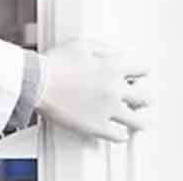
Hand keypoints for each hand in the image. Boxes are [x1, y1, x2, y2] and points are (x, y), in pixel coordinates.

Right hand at [35, 38, 150, 141]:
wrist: (37, 83)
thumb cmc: (54, 64)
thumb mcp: (81, 45)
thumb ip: (104, 49)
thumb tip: (116, 53)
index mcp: (113, 67)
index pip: (143, 70)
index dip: (141, 72)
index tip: (139, 75)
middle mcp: (115, 89)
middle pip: (145, 98)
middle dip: (142, 97)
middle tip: (137, 99)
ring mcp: (108, 110)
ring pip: (138, 122)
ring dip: (137, 120)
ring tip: (135, 122)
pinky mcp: (97, 127)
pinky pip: (119, 136)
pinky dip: (121, 135)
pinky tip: (119, 132)